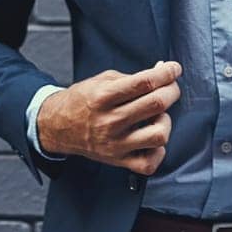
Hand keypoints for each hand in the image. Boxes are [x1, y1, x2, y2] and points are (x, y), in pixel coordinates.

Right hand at [36, 60, 181, 174]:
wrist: (58, 126)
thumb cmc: (83, 100)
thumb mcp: (103, 80)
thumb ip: (134, 77)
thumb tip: (162, 71)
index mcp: (103, 96)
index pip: (144, 82)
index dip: (166, 73)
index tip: (174, 68)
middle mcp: (109, 121)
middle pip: (156, 104)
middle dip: (171, 90)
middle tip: (170, 87)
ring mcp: (115, 144)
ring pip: (159, 135)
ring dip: (165, 121)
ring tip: (157, 115)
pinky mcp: (118, 160)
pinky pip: (150, 162)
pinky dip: (158, 150)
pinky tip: (150, 138)